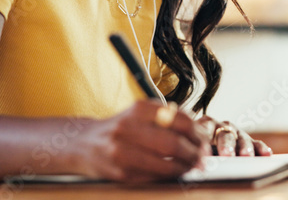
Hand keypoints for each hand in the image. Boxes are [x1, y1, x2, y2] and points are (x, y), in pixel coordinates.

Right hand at [74, 100, 209, 182]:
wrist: (82, 143)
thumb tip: (199, 132)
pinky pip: (153, 178)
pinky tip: (174, 173)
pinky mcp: (119, 173)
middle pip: (174, 144)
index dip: (198, 133)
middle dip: (195, 153)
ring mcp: (121, 152)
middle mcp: (128, 128)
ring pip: (165, 165)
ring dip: (185, 168)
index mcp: (138, 109)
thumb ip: (166, 117)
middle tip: (203, 157)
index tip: (205, 140)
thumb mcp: (139, 113)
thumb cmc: (119, 128)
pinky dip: (169, 177)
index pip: (179, 120)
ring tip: (192, 166)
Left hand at [197, 116, 272, 156]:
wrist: (204, 143)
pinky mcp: (249, 142)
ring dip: (244, 147)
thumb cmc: (198, 147)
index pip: (205, 129)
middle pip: (225, 135)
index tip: (204, 152)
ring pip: (242, 139)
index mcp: (206, 125)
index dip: (205, 138)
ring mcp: (237, 133)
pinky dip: (261, 149)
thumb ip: (195, 152)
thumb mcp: (193, 146)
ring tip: (247, 156)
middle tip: (227, 155)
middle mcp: (223, 126)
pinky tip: (266, 154)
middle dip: (227, 145)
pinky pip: (257, 144)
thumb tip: (193, 162)